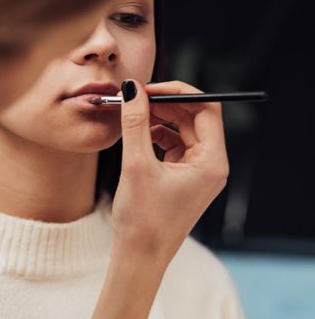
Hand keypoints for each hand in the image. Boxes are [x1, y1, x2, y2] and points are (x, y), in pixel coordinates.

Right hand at [112, 79, 228, 259]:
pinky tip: (138, 135)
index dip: (178, 92)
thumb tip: (133, 90)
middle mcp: (210, 165)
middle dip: (166, 104)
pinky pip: (174, 145)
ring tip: (133, 114)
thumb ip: (135, 123)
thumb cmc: (143, 220)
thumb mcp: (136, 165)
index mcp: (212, 162)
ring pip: (183, 130)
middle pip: (195, 117)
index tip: (149, 88)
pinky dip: (157, 135)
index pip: (206, 108)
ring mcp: (198, 172)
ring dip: (160, 119)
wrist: (139, 256)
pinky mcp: (183, 178)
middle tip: (136, 97)